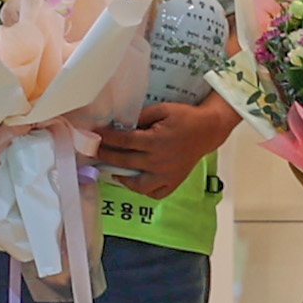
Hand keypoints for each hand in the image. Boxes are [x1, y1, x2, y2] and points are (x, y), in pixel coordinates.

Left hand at [86, 97, 236, 202]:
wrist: (208, 131)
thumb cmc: (184, 117)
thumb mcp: (162, 109)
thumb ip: (141, 116)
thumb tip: (121, 123)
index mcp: (155, 141)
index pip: (124, 141)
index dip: (107, 137)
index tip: (94, 134)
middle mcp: (159, 161)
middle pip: (125, 161)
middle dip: (106, 155)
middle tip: (94, 151)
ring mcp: (166, 175)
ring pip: (138, 185)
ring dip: (122, 178)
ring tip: (112, 170)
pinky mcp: (174, 182)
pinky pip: (155, 193)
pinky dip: (143, 191)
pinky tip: (134, 182)